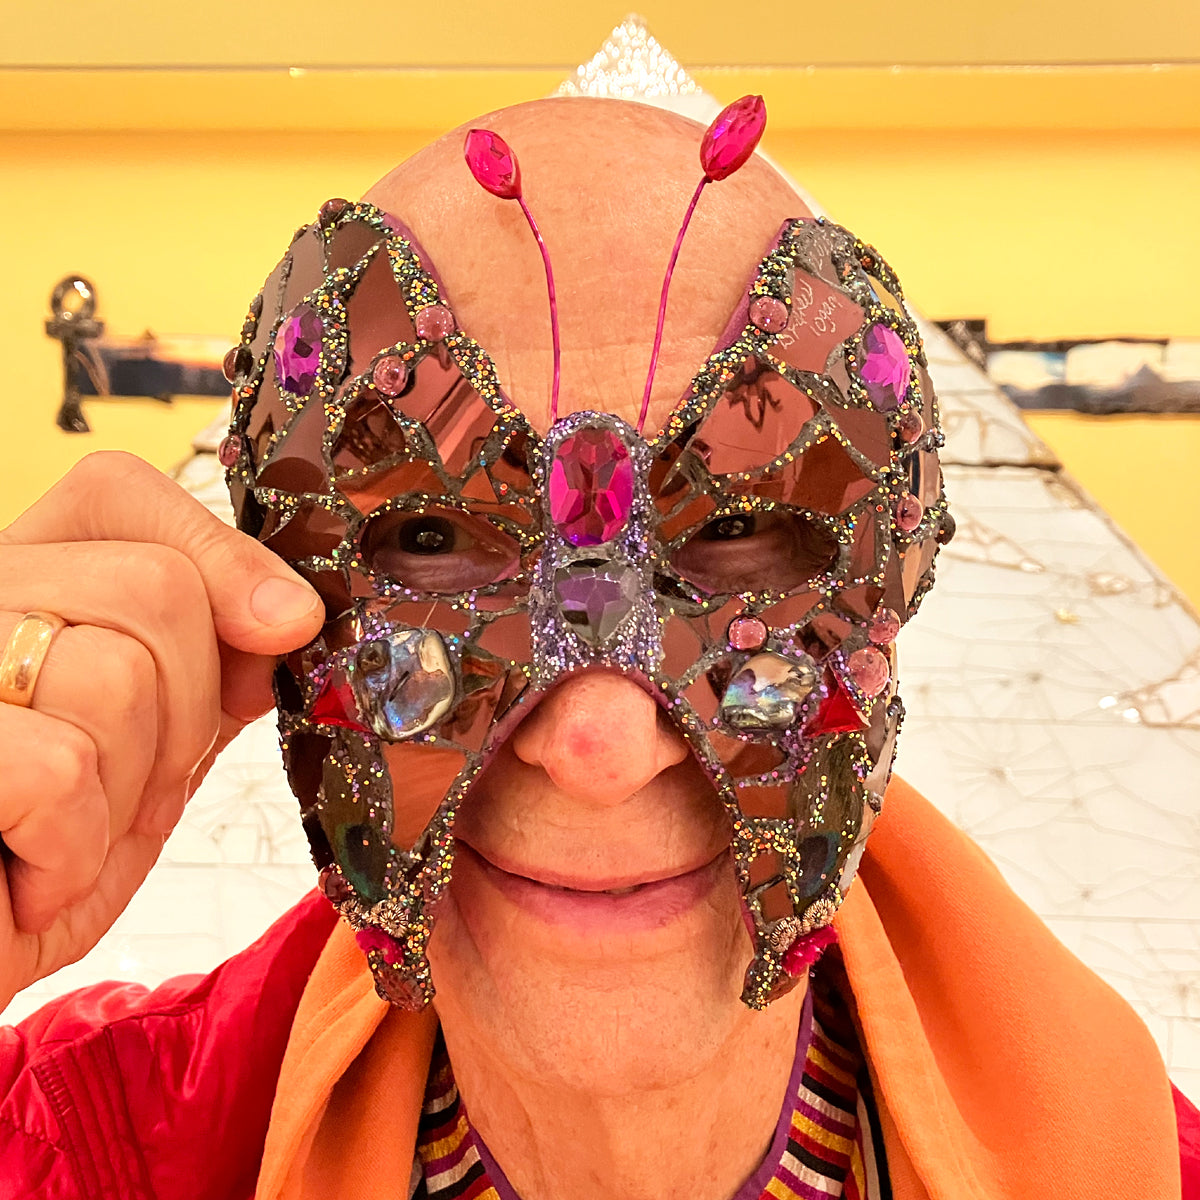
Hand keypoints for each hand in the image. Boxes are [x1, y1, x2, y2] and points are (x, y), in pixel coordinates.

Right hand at [0, 452, 322, 1008]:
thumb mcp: (145, 755)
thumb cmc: (34, 865)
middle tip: (132, 793)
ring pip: (117, 676)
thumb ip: (208, 672)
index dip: (220, 554)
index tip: (284, 627)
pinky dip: (67, 852)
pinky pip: (57, 769)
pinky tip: (24, 882)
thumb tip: (290, 611)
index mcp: (15, 583)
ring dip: (125, 796)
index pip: (115, 490)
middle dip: (187, 715)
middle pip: (156, 587)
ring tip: (65, 840)